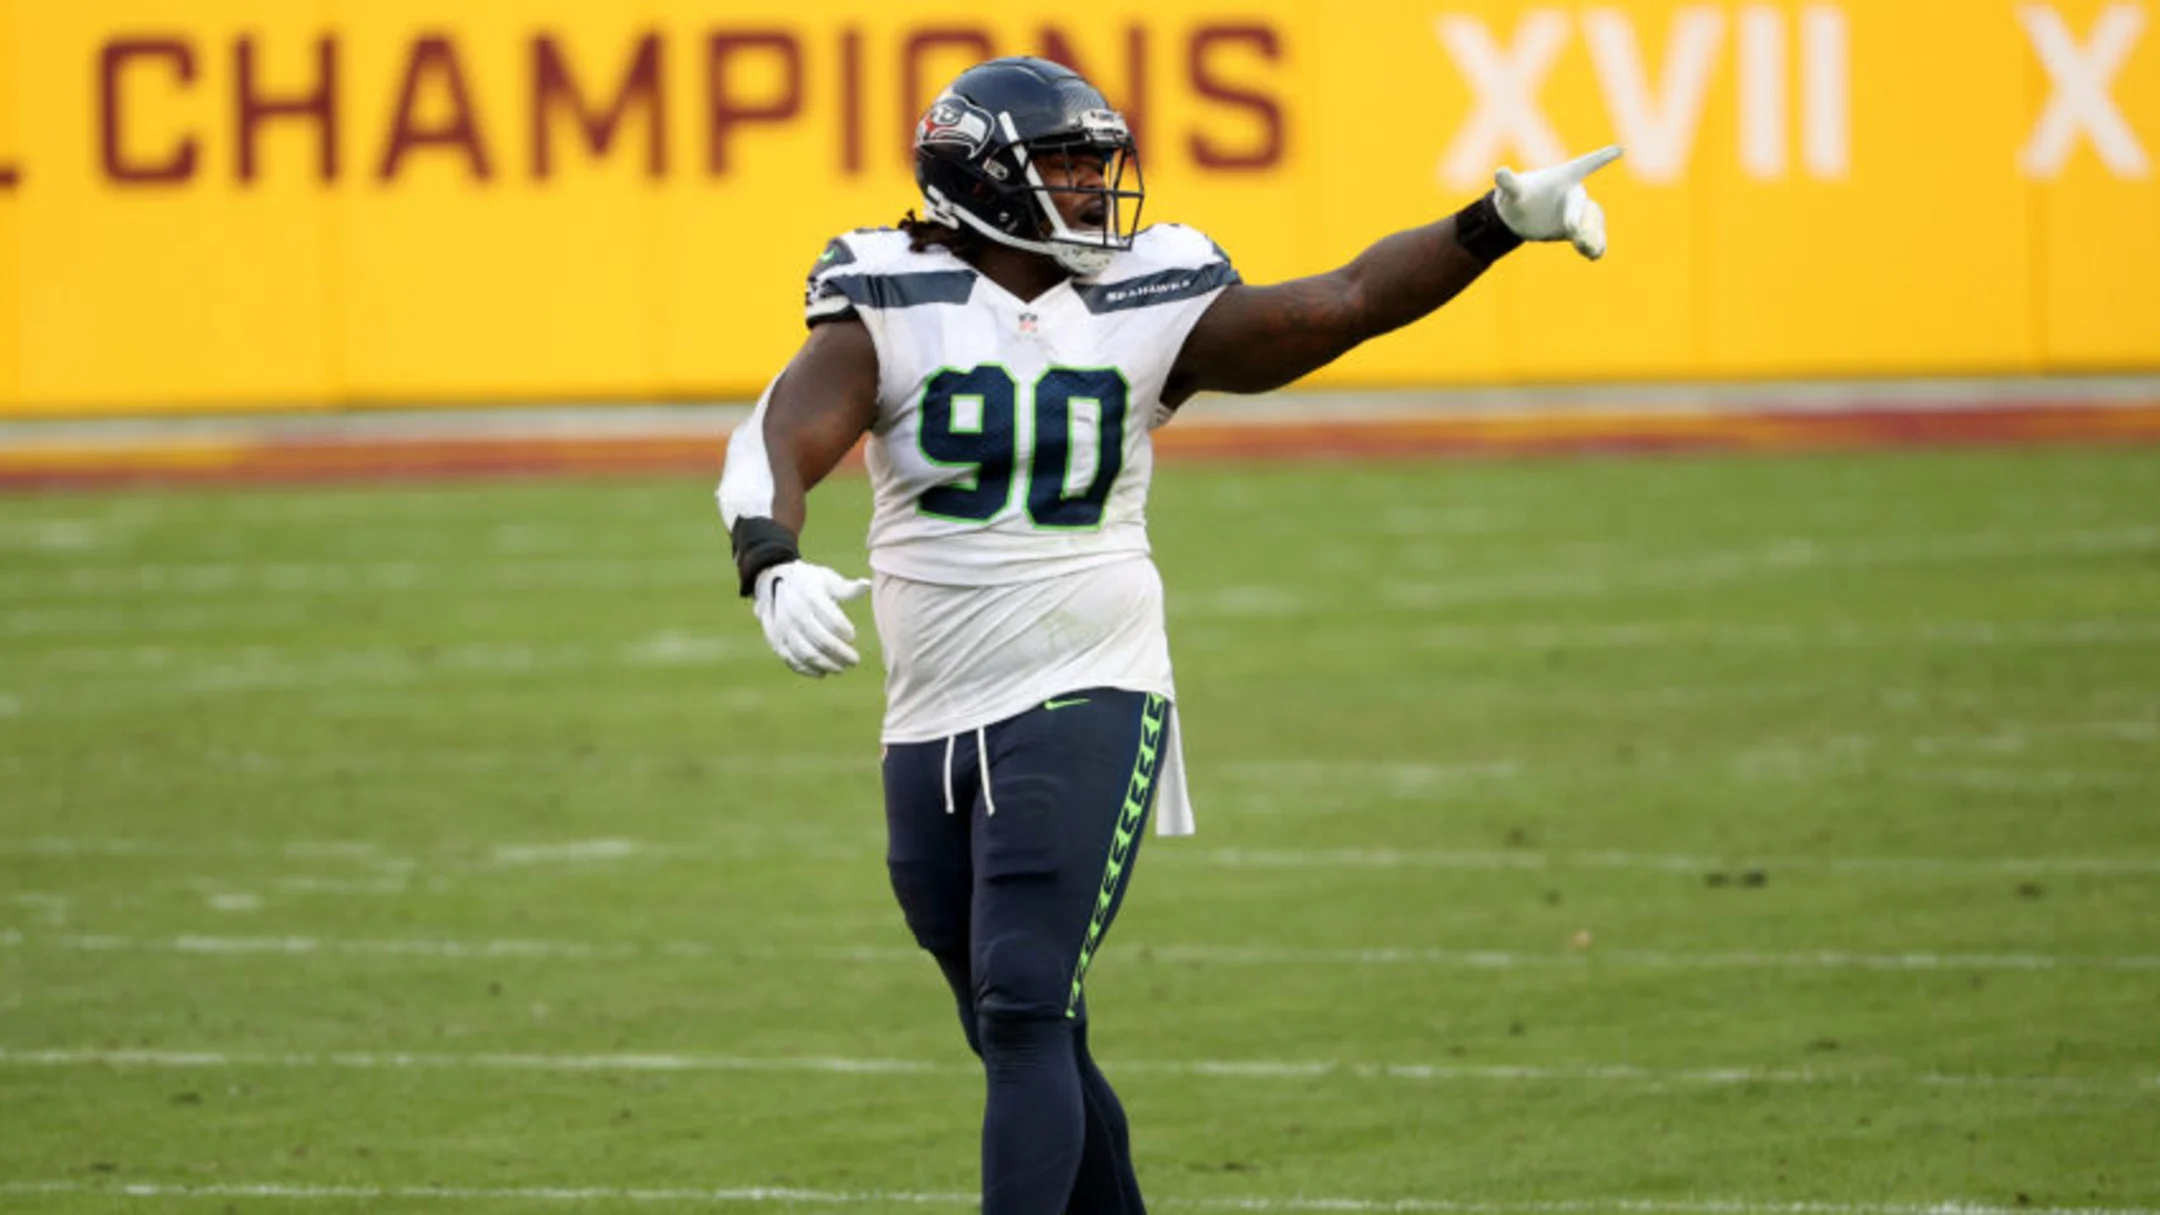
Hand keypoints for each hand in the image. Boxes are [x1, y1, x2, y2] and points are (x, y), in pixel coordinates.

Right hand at [752, 560, 872, 677]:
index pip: (834, 621)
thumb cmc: (810, 582)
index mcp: (811, 595)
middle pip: (822, 640)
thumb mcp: (827, 579)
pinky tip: (823, 672)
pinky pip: (791, 660)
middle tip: (854, 660)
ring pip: (807, 653)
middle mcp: (795, 612)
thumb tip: (866, 584)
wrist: (775, 582)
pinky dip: (808, 670)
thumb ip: (846, 588)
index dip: (846, 632)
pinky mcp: (776, 640)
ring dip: (826, 665)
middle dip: (841, 654)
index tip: (852, 636)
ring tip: (841, 668)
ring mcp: (784, 628)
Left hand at [1493, 145, 1623, 260]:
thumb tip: (1499, 173)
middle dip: (1580, 217)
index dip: (1602, 157)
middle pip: (1583, 204)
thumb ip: (1509, 183)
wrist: (1519, 216)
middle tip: (1573, 232)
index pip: (1585, 165)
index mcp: (1564, 178)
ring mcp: (1578, 212)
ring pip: (1592, 221)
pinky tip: (1594, 256)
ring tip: (1584, 248)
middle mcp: (1574, 194)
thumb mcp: (1512, 192)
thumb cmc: (1517, 196)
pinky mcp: (1577, 230)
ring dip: (1592, 234)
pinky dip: (1595, 245)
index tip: (1620, 149)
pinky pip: (1593, 236)